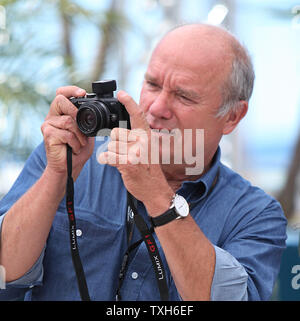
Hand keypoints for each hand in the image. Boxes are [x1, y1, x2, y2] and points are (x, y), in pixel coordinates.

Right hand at [41, 86, 94, 179]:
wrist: (69, 168)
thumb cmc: (77, 150)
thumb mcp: (86, 132)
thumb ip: (87, 121)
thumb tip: (97, 110)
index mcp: (60, 113)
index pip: (61, 93)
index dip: (71, 90)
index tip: (82, 93)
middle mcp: (52, 117)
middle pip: (60, 100)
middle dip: (75, 111)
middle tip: (82, 126)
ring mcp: (48, 125)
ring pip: (68, 120)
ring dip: (80, 135)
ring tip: (80, 144)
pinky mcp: (48, 135)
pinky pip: (67, 134)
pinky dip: (75, 143)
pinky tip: (74, 149)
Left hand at [98, 91, 173, 215]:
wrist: (156, 189)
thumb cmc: (149, 169)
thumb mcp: (147, 150)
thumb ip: (136, 139)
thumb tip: (118, 131)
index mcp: (147, 136)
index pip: (138, 115)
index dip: (129, 103)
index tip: (121, 94)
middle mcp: (142, 142)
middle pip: (115, 133)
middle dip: (115, 143)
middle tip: (125, 154)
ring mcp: (136, 152)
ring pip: (110, 145)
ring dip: (112, 154)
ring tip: (123, 162)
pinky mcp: (128, 163)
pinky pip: (107, 156)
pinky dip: (106, 161)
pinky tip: (115, 166)